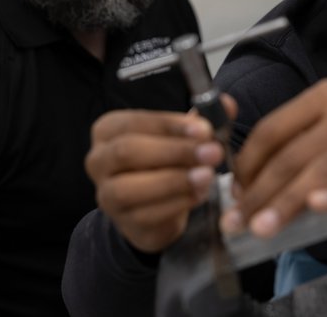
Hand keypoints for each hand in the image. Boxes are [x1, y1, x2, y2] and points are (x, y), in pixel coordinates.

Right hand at [85, 100, 234, 252]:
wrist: (154, 209)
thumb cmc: (165, 162)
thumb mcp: (181, 137)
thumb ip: (201, 121)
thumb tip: (227, 104)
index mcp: (109, 130)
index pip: (134, 122)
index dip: (170, 125)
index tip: (204, 128)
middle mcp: (99, 160)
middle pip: (127, 151)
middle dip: (174, 151)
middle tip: (212, 152)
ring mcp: (106, 194)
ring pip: (130, 188)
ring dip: (174, 181)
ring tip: (208, 176)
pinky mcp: (123, 222)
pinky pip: (147, 214)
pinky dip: (177, 203)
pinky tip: (200, 194)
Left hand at [220, 71, 326, 237]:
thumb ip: (298, 126)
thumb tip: (255, 168)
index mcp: (321, 97)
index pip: (273, 130)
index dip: (248, 162)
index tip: (234, 190)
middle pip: (291, 156)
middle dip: (258, 192)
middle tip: (234, 221)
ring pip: (321, 172)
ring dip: (287, 202)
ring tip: (261, 226)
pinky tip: (316, 207)